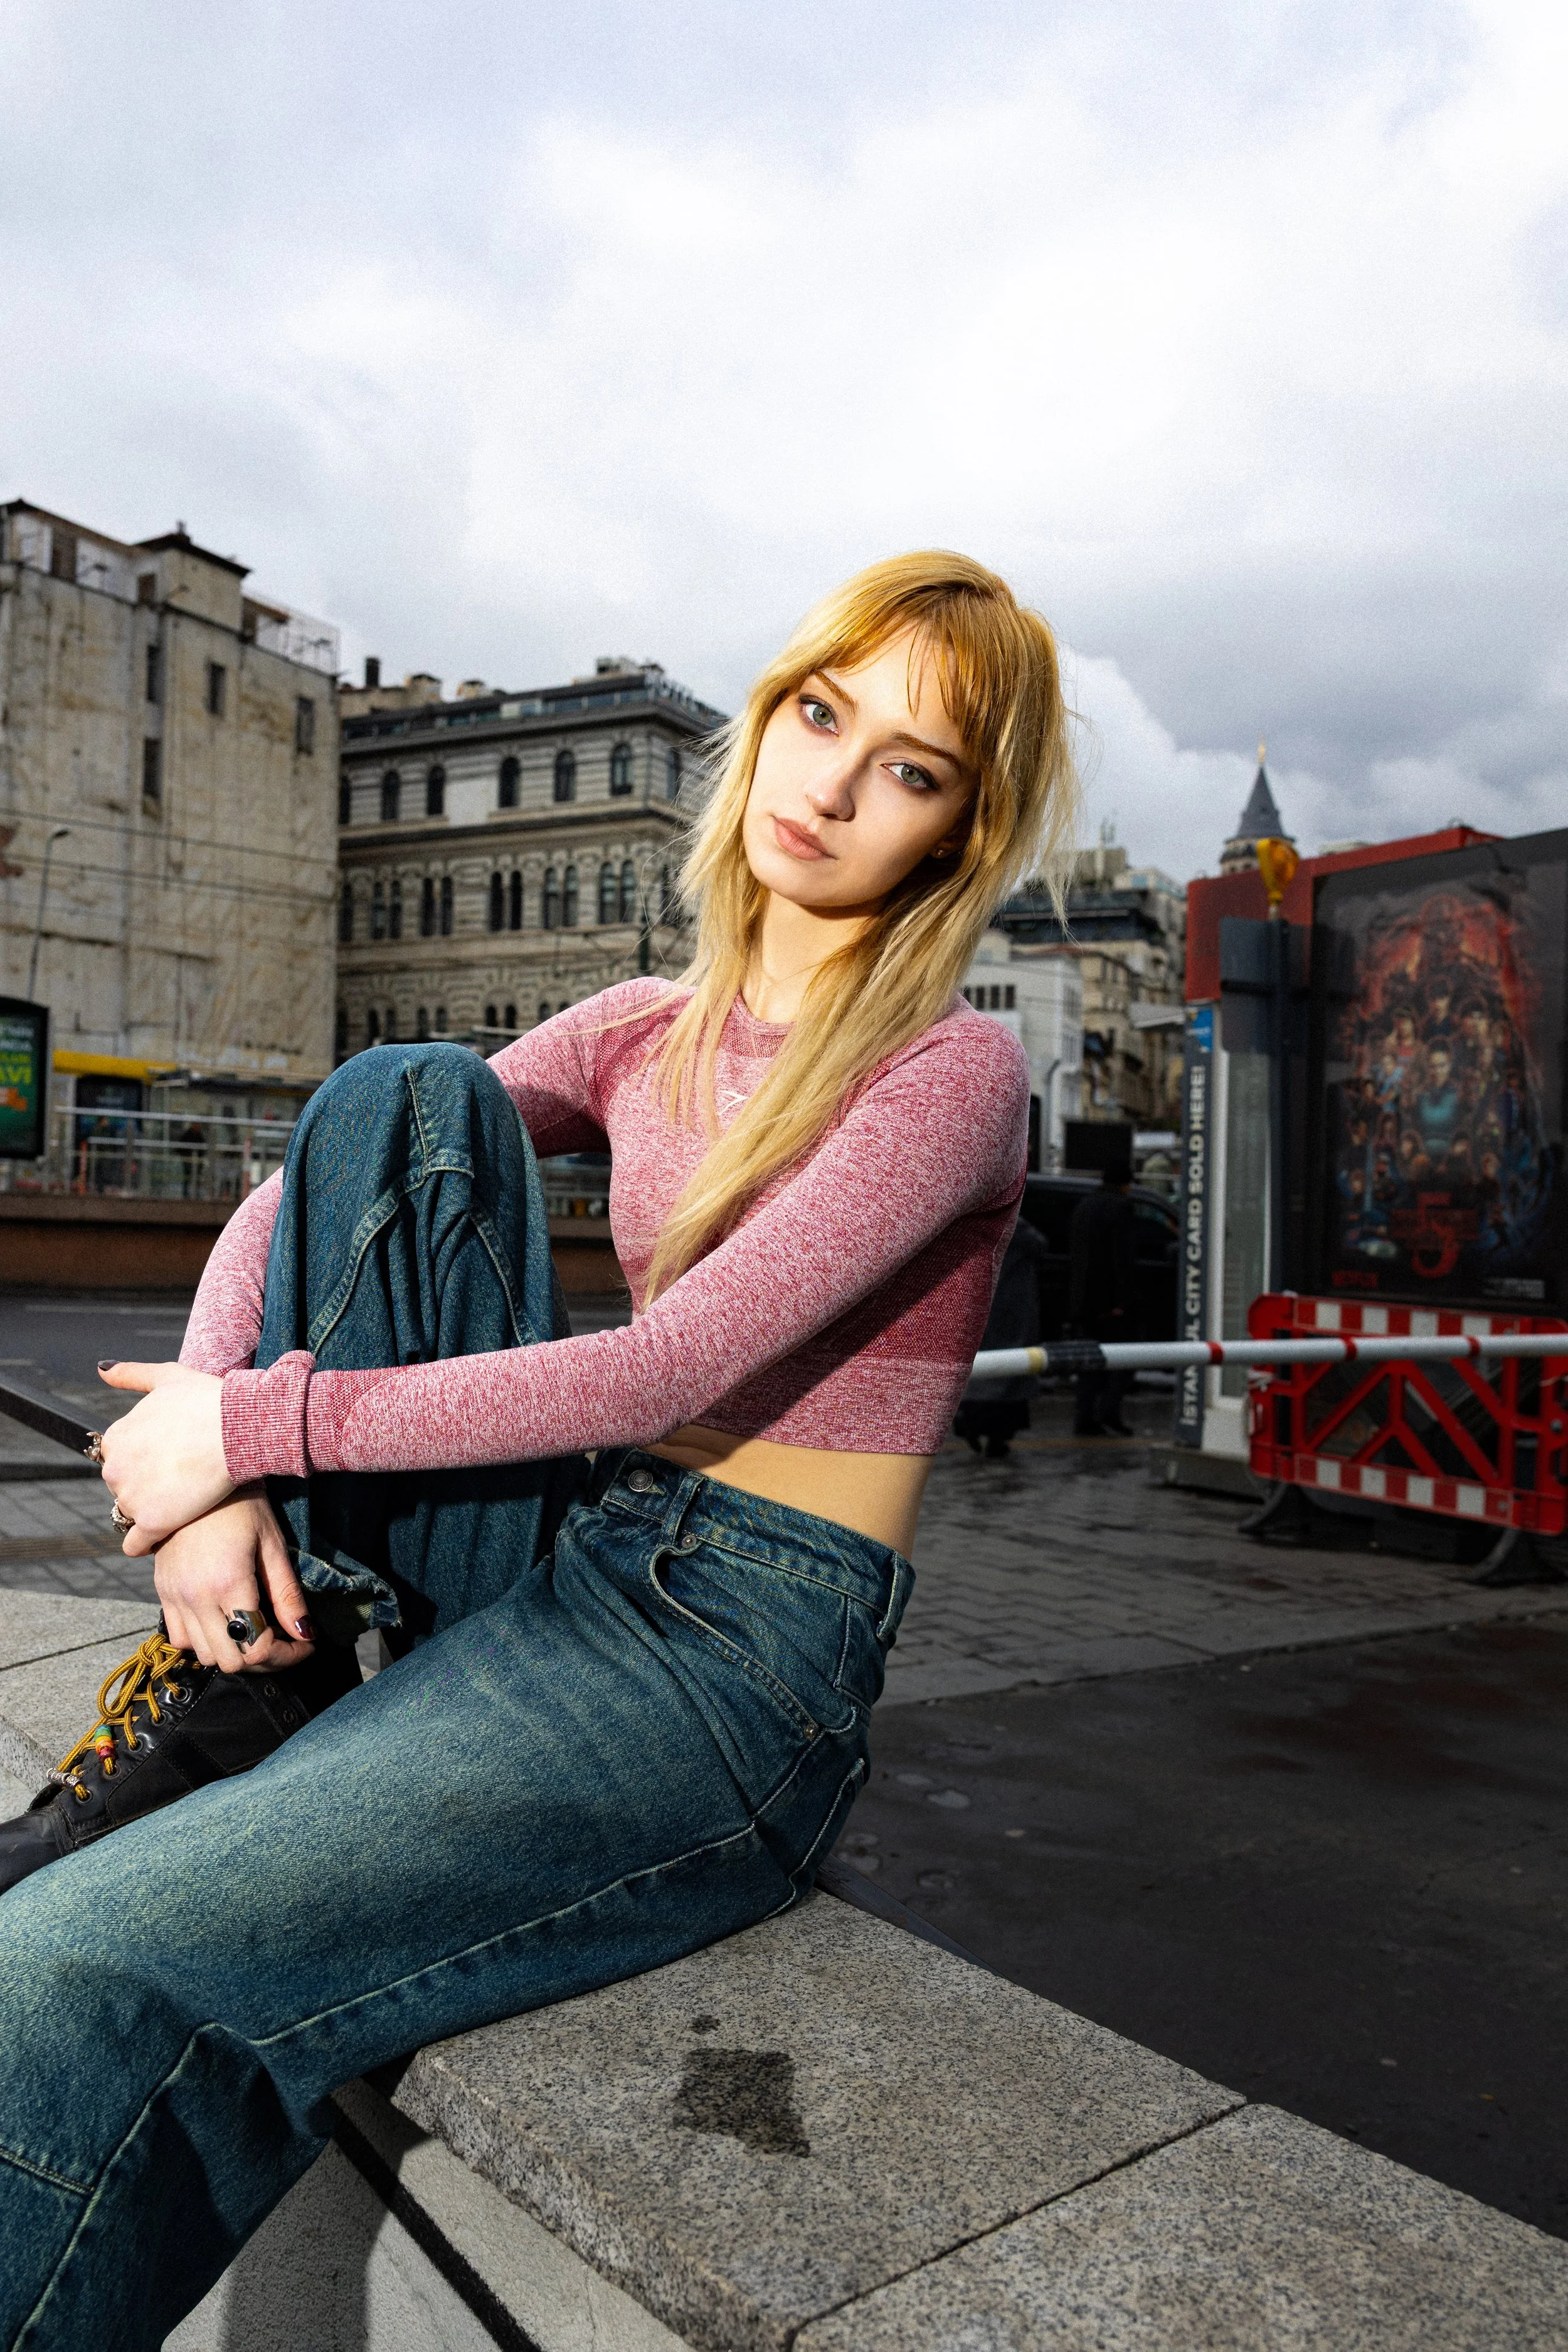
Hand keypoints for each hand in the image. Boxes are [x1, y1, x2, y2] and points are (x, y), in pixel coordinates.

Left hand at [97, 1362, 231, 1553]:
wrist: (239, 1428)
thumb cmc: (208, 1400)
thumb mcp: (168, 1377)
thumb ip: (132, 1374)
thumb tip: (102, 1369)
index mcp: (115, 1437)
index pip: (120, 1459)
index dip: (145, 1461)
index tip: (168, 1461)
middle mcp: (114, 1468)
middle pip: (123, 1486)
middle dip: (145, 1486)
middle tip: (178, 1482)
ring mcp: (131, 1497)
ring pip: (130, 1514)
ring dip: (149, 1513)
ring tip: (180, 1505)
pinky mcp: (152, 1522)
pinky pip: (136, 1544)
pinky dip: (144, 1544)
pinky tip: (160, 1539)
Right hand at [153, 1488, 316, 1673]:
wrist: (196, 1474)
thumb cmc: (243, 1504)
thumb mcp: (272, 1544)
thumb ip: (287, 1594)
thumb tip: (306, 1634)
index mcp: (227, 1584)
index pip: (257, 1649)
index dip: (287, 1657)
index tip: (305, 1645)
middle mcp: (195, 1597)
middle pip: (230, 1661)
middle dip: (263, 1659)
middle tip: (284, 1640)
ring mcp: (174, 1595)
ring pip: (203, 1655)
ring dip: (233, 1651)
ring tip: (256, 1630)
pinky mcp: (162, 1590)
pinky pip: (178, 1637)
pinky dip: (203, 1640)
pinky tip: (224, 1620)